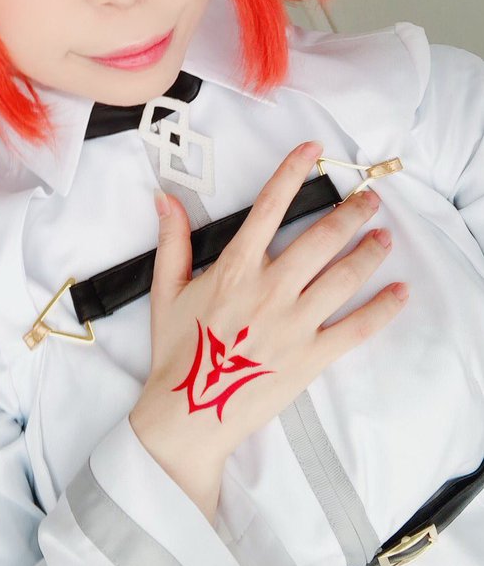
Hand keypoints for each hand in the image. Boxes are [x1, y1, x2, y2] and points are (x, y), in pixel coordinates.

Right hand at [132, 142, 406, 467]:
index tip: (315, 151)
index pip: (270, 207)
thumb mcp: (165, 291)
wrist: (189, 413)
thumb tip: (166, 199)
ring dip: (369, 250)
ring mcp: (294, 322)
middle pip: (321, 237)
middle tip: (369, 198)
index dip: (293, 173)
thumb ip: (171, 242)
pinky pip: (356, 327)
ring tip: (384, 236)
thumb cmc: (177, 353)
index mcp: (235, 267)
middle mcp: (270, 288)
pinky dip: (383, 308)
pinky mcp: (312, 356)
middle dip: (352, 211)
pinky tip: (399, 292)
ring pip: (344, 275)